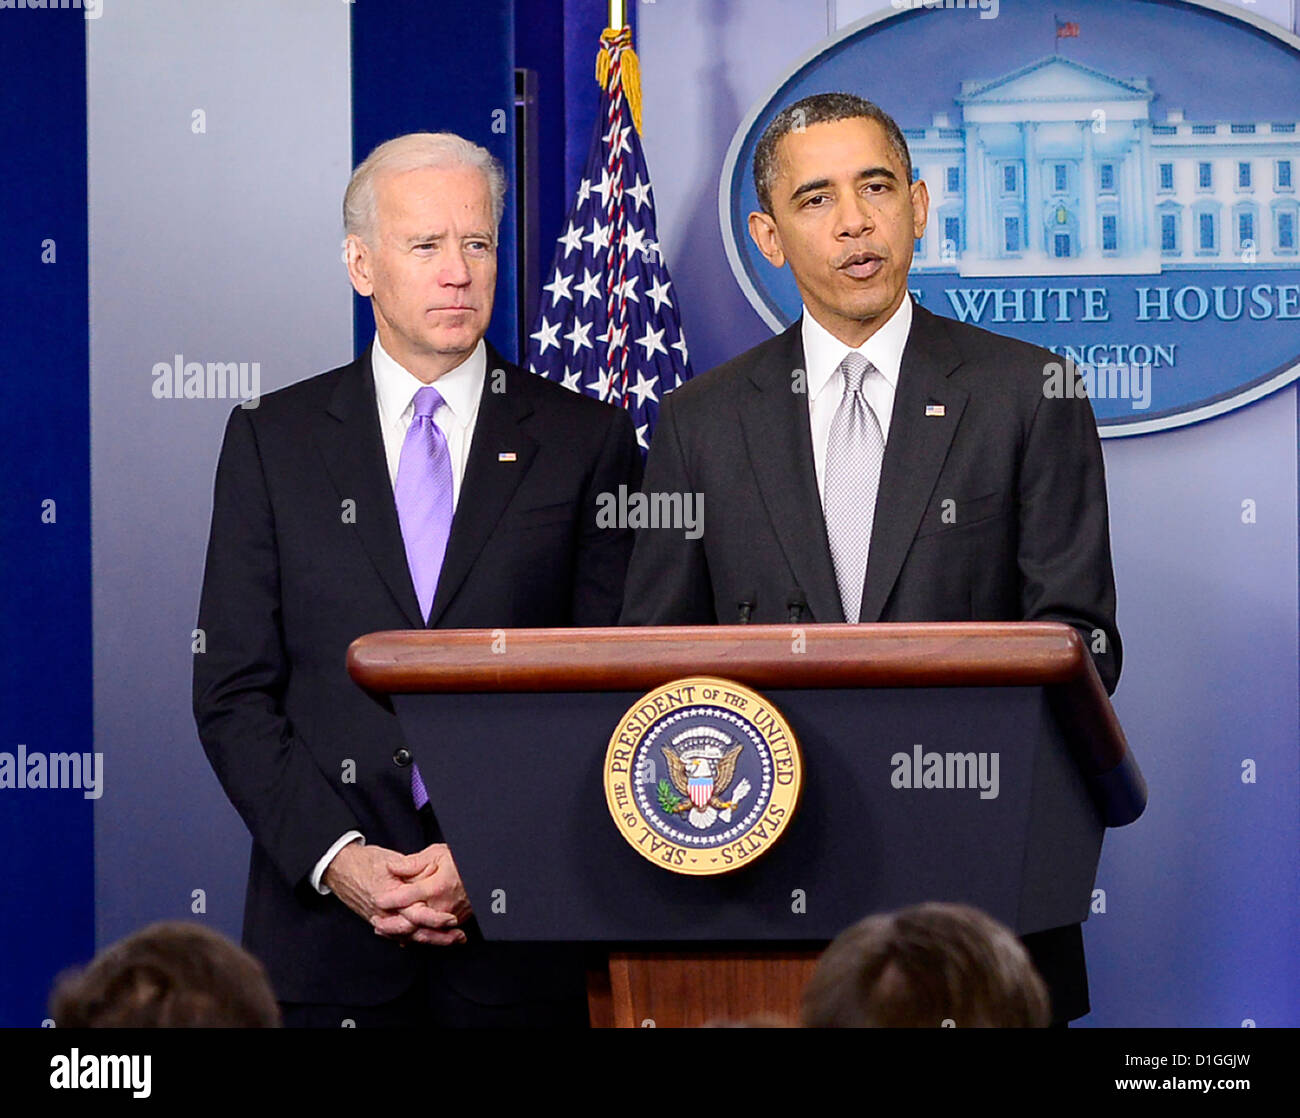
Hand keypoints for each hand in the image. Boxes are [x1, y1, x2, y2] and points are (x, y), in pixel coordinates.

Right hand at [322, 841, 463, 945]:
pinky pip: (396, 935)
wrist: (339, 867)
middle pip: (414, 931)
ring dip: (430, 940)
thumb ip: (410, 869)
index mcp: (389, 895)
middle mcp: (384, 912)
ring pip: (407, 936)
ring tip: (451, 941)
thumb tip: (430, 872)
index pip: (415, 914)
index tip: (451, 919)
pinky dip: (412, 939)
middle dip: (438, 937)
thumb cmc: (364, 861)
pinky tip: (427, 940)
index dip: (435, 919)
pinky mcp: (377, 920)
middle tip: (458, 937)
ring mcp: (379, 918)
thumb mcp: (390, 859)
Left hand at [371, 843, 473, 946]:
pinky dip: (415, 936)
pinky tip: (402, 935)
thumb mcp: (437, 854)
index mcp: (436, 886)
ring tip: (383, 930)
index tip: (377, 899)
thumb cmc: (460, 860)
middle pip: (411, 921)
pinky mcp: (455, 922)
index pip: (407, 896)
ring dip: (400, 932)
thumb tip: (392, 867)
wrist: (486, 871)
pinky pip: (432, 933)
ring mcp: (449, 916)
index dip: (390, 899)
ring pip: (420, 932)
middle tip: (375, 922)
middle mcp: (442, 905)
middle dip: (391, 925)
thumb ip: (413, 863)